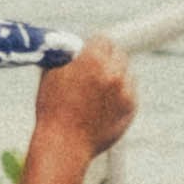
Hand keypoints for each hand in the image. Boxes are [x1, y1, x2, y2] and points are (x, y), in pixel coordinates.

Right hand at [36, 38, 139, 161]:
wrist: (64, 144)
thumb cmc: (53, 110)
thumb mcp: (52, 74)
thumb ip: (67, 55)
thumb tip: (73, 46)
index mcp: (93, 59)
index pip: (103, 39)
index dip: (96, 46)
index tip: (93, 51)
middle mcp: (113, 71)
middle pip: (118, 54)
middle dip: (108, 59)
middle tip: (96, 70)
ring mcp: (124, 90)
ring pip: (126, 73)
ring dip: (116, 76)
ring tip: (98, 92)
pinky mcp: (131, 107)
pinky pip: (130, 92)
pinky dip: (121, 94)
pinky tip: (104, 105)